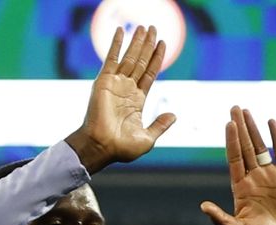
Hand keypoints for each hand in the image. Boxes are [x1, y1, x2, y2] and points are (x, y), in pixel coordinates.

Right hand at [66, 25, 176, 172]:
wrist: (102, 147)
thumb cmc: (122, 148)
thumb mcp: (147, 138)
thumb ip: (160, 125)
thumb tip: (173, 115)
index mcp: (137, 101)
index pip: (149, 74)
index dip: (156, 58)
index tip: (162, 43)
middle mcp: (126, 90)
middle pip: (140, 62)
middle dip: (147, 45)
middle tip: (153, 28)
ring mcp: (115, 84)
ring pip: (130, 58)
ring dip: (137, 41)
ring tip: (144, 27)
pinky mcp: (104, 82)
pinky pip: (111, 59)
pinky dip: (116, 44)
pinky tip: (121, 31)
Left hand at [200, 109, 275, 224]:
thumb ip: (221, 219)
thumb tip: (202, 206)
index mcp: (240, 187)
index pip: (235, 159)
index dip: (232, 141)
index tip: (228, 124)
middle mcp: (253, 177)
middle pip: (246, 147)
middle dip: (240, 127)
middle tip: (234, 107)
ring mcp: (270, 175)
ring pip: (261, 146)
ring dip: (254, 128)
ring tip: (246, 110)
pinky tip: (271, 122)